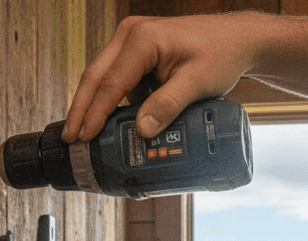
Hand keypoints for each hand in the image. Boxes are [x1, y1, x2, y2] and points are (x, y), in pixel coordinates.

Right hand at [62, 13, 261, 142]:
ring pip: (101, 77)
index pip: (110, 83)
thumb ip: (168, 105)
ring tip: (81, 135)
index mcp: (142, 39)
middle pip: (95, 77)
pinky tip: (103, 122)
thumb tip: (142, 130)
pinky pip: (115, 79)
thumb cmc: (221, 54)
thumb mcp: (197, 83)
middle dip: (81, 110)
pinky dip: (108, 101)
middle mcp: (131, 34)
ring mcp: (131, 41)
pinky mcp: (136, 53)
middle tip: (71, 139)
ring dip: (91, 106)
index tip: (84, 138)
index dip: (95, 114)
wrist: (236, 40)